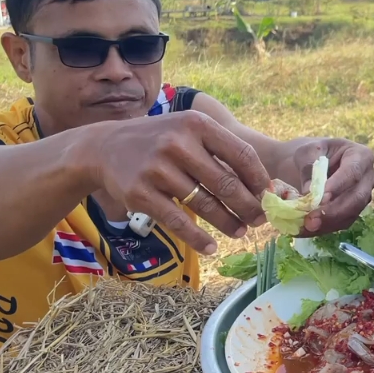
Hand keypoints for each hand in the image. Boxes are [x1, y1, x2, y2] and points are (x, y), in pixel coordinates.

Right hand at [90, 111, 270, 254]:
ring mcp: (157, 169)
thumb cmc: (159, 140)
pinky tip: (212, 247)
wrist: (104, 147)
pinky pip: (178, 222)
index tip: (269, 195)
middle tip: (260, 220)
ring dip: (229, 223)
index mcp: (196, 125)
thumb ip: (221, 150)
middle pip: (226, 182)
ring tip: (241, 232)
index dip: (259, 178)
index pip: (241, 153)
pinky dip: (199, 238)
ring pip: (205, 204)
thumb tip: (263, 185)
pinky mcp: (140, 194)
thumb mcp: (188, 131)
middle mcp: (177, 143)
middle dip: (248, 206)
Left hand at [273, 137, 373, 236]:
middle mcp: (368, 177)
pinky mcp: (354, 211)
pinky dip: (323, 228)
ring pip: (351, 214)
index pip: (353, 172)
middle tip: (310, 220)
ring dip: (327, 223)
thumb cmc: (313, 154)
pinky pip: (342, 223)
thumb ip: (308, 167)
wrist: (313, 165)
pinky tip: (305, 230)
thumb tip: (309, 191)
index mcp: (361, 155)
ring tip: (304, 227)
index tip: (320, 198)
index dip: (339, 186)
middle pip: (357, 197)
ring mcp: (363, 196)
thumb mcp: (307, 152)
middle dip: (333, 211)